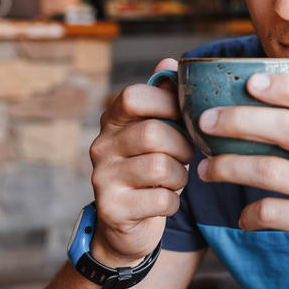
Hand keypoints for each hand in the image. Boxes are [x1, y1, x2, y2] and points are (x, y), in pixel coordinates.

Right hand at [88, 57, 192, 266]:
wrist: (127, 227)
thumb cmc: (151, 170)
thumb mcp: (159, 131)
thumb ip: (164, 98)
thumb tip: (170, 62)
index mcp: (112, 120)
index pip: (134, 96)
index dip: (166, 102)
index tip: (183, 117)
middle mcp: (101, 146)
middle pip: (152, 132)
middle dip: (182, 145)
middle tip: (188, 154)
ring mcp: (102, 178)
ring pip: (159, 166)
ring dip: (180, 175)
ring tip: (176, 178)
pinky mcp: (112, 209)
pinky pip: (161, 200)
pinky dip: (173, 202)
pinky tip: (166, 200)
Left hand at [197, 72, 288, 288]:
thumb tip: (272, 105)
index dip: (285, 84)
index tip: (250, 80)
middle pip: (287, 126)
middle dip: (238, 120)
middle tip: (206, 121)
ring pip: (269, 170)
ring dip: (228, 167)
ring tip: (207, 170)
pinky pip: (272, 213)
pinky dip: (249, 215)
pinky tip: (242, 217)